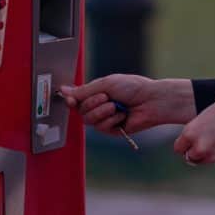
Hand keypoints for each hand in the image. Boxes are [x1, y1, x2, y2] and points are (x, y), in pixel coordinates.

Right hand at [59, 75, 195, 134]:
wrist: (150, 100)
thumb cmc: (132, 87)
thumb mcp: (105, 84)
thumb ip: (84, 90)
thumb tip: (64, 90)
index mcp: (96, 92)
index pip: (77, 99)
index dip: (71, 100)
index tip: (71, 100)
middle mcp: (99, 106)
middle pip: (81, 111)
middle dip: (92, 104)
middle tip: (106, 97)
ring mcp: (106, 118)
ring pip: (89, 121)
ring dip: (101, 112)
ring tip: (115, 106)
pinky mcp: (113, 130)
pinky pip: (102, 128)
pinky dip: (111, 120)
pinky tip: (122, 115)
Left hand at [173, 79, 214, 164]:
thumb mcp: (207, 115)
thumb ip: (198, 130)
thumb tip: (195, 144)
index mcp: (191, 132)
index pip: (179, 148)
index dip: (185, 143)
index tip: (190, 139)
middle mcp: (201, 147)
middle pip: (190, 157)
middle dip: (195, 150)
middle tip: (205, 139)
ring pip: (205, 160)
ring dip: (208, 153)